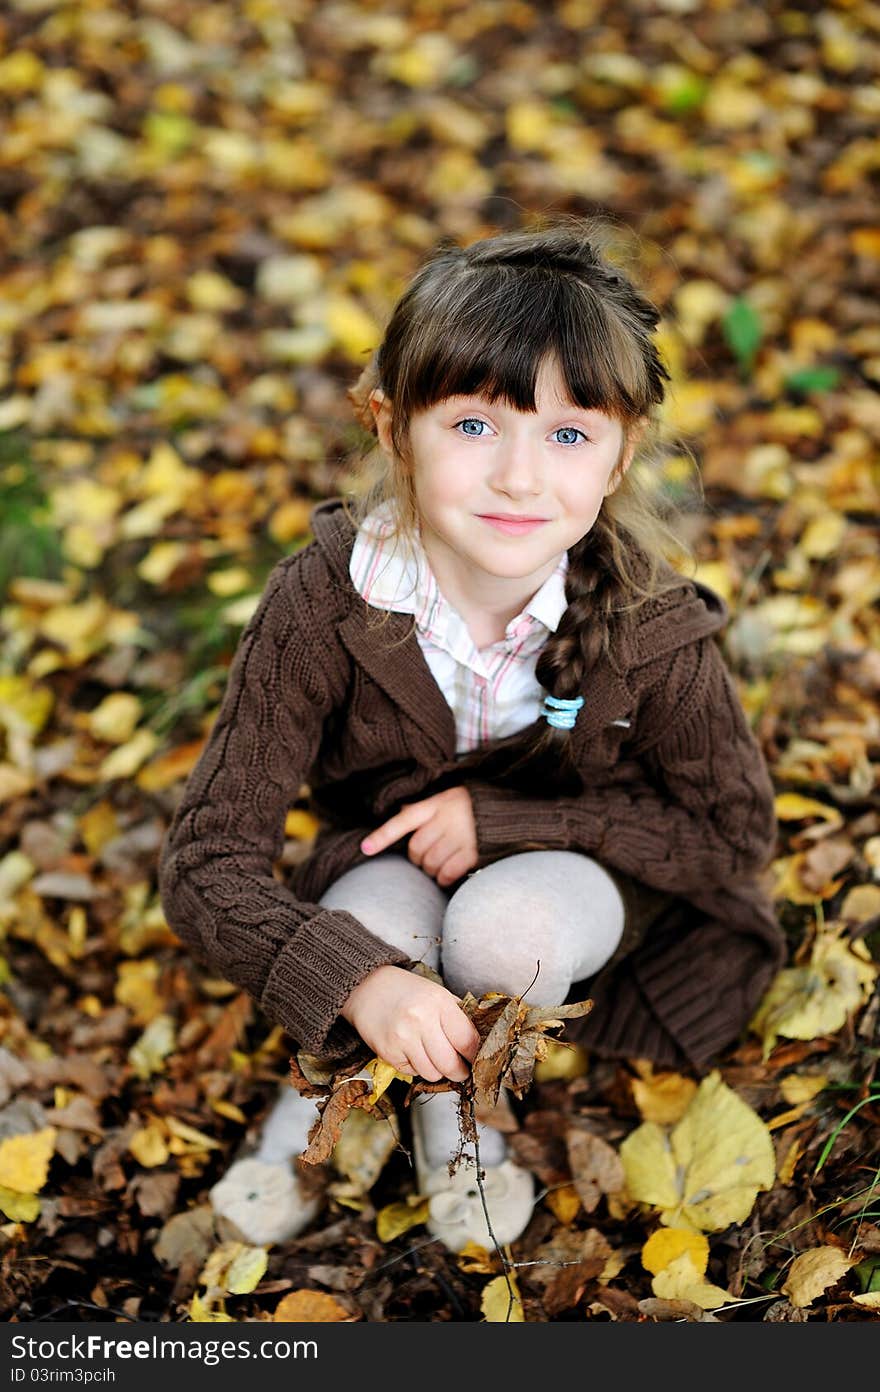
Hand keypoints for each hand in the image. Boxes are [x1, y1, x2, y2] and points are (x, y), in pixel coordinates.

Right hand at [340, 964, 479, 1081]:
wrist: (367, 987)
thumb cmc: (407, 991)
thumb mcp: (437, 994)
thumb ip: (458, 1016)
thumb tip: (479, 1044)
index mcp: (439, 1003)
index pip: (467, 1041)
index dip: (476, 1056)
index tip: (478, 1061)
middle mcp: (421, 1020)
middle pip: (450, 1064)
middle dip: (459, 1072)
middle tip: (460, 1071)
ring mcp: (403, 1037)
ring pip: (431, 1073)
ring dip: (436, 1071)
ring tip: (433, 1058)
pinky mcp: (387, 1051)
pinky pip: (411, 1072)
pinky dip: (415, 1067)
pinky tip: (412, 1051)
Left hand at [360, 787, 477, 887]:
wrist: (504, 813)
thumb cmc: (467, 809)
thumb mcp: (444, 800)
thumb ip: (422, 809)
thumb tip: (397, 812)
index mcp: (436, 803)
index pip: (404, 820)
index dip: (383, 835)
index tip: (365, 848)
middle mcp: (447, 817)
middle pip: (416, 848)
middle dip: (418, 858)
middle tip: (428, 857)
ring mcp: (462, 835)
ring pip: (430, 863)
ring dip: (431, 870)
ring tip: (440, 865)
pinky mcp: (474, 852)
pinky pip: (448, 872)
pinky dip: (445, 878)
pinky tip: (448, 875)